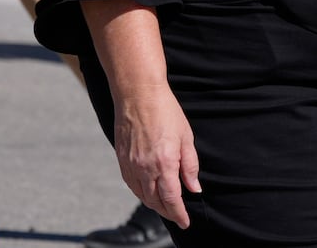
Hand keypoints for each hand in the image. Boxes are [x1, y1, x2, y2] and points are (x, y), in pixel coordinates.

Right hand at [111, 83, 200, 230]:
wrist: (138, 94)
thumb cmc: (166, 112)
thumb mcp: (186, 137)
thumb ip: (190, 166)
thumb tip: (194, 189)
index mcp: (164, 163)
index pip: (172, 199)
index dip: (179, 214)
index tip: (185, 222)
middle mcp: (145, 168)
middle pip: (156, 201)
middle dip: (167, 212)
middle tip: (177, 216)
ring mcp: (131, 165)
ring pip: (142, 195)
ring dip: (154, 205)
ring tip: (165, 207)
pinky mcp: (122, 160)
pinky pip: (131, 185)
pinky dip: (141, 193)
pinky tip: (148, 193)